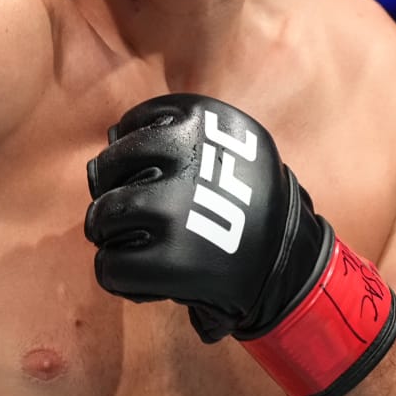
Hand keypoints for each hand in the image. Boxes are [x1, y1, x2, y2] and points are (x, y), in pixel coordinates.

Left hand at [84, 93, 395, 395]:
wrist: (292, 265)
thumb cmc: (245, 205)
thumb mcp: (225, 147)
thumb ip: (173, 137)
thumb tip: (107, 137)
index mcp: (203, 118)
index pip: (130, 125)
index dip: (131, 157)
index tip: (149, 176)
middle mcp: (188, 157)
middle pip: (107, 169)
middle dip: (111, 194)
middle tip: (130, 217)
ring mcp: (176, 208)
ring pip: (102, 215)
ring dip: (111, 234)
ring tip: (137, 245)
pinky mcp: (171, 260)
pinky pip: (110, 266)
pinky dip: (118, 276)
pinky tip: (143, 277)